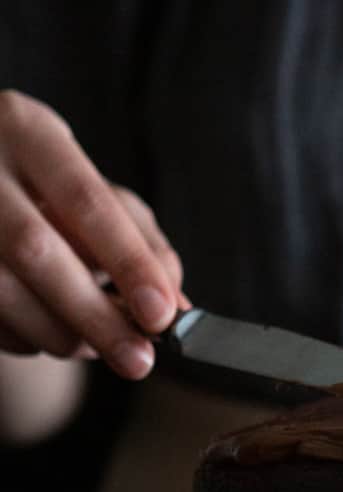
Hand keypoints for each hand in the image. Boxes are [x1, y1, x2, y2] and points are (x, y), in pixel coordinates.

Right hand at [0, 90, 182, 377]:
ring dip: (59, 335)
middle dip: (96, 316)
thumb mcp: (95, 193)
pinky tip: (44, 334)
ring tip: (96, 347)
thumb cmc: (44, 190)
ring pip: (2, 290)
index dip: (127, 262)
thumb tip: (175, 306)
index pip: (87, 201)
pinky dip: (23, 338)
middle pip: (38, 251)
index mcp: (27, 131)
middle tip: (138, 360)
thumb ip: (142, 242)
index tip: (162, 315)